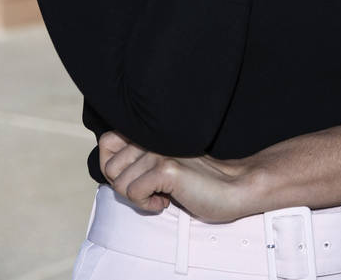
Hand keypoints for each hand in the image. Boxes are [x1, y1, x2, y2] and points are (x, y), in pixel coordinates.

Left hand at [98, 130, 255, 222]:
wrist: (233, 189)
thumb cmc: (198, 182)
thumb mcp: (163, 165)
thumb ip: (140, 160)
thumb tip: (109, 170)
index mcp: (151, 135)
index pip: (107, 141)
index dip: (111, 166)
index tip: (132, 179)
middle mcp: (152, 138)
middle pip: (110, 167)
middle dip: (125, 187)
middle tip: (148, 190)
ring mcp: (159, 152)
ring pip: (120, 184)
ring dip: (138, 198)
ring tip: (162, 194)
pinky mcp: (167, 169)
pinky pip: (133, 193)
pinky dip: (147, 205)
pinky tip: (166, 201)